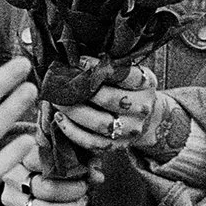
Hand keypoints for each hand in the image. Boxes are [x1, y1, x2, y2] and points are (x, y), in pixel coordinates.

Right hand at [0, 152, 90, 205]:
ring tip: (81, 203)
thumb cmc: (52, 167)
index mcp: (23, 155)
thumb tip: (97, 176)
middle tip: (84, 189)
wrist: (29, 185)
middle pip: (47, 188)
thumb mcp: (66, 157)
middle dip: (73, 191)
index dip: (66, 167)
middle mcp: (12, 177)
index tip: (80, 171)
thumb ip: (84, 160)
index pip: (42, 159)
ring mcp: (11, 200)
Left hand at [57, 66, 180, 158]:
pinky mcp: (118, 145)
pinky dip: (72, 131)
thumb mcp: (130, 72)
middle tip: (61, 83)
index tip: (78, 61)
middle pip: (109, 99)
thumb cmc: (130, 88)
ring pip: (100, 123)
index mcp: (146, 84)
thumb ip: (111, 65)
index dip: (98, 67)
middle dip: (81, 91)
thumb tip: (77, 59)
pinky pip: (92, 142)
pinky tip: (59, 118)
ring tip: (56, 100)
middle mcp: (142, 108)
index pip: (123, 74)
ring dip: (73, 111)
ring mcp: (131, 130)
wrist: (148, 117)